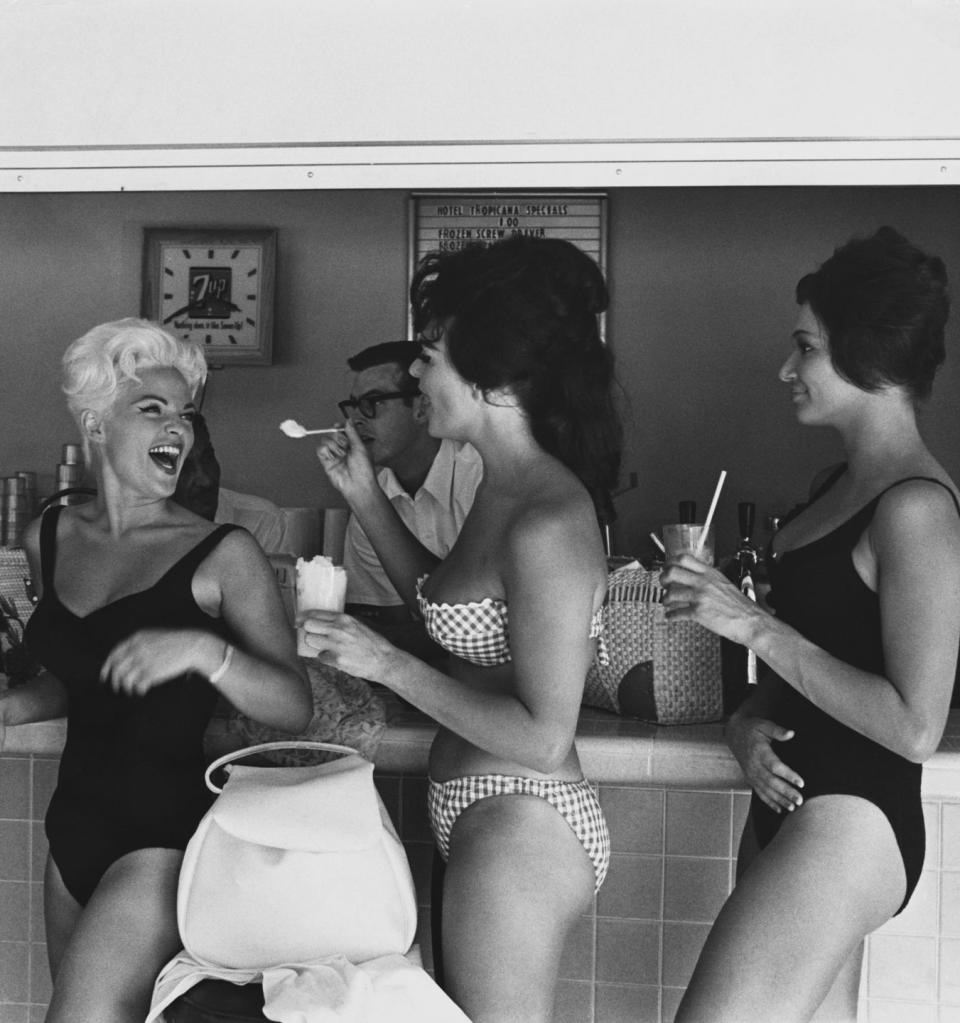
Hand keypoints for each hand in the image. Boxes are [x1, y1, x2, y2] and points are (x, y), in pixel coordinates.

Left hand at [100, 628, 221, 696]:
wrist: (192, 646)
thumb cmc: (176, 642)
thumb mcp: (154, 636)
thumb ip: (138, 644)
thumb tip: (125, 659)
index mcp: (136, 638)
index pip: (114, 654)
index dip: (107, 667)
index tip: (104, 677)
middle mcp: (136, 649)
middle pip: (116, 668)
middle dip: (114, 681)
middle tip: (117, 689)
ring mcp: (143, 661)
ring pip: (124, 679)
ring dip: (126, 688)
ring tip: (132, 691)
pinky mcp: (151, 672)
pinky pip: (137, 686)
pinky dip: (138, 691)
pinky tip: (142, 692)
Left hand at [297, 609, 399, 681]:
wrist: (383, 660)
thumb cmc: (371, 643)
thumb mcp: (357, 625)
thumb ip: (341, 623)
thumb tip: (323, 623)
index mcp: (344, 618)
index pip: (315, 613)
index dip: (303, 617)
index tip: (298, 621)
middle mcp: (338, 629)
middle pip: (308, 625)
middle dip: (306, 630)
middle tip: (309, 634)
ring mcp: (336, 645)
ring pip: (310, 641)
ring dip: (313, 644)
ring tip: (323, 646)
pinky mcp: (336, 659)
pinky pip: (320, 657)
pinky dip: (325, 658)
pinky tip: (334, 658)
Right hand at [315, 419, 378, 499]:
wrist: (357, 485)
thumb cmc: (363, 469)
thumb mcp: (361, 447)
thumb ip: (353, 433)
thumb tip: (348, 421)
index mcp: (353, 444)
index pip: (342, 430)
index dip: (339, 427)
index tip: (338, 426)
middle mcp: (343, 448)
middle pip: (333, 434)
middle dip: (339, 438)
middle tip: (345, 446)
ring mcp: (334, 454)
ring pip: (326, 440)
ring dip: (334, 446)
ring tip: (341, 455)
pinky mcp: (326, 461)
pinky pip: (320, 450)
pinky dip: (326, 451)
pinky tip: (333, 457)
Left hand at [660, 554, 765, 645]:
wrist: (750, 621)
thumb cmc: (740, 605)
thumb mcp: (725, 583)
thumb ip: (709, 578)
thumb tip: (696, 577)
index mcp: (710, 573)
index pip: (684, 558)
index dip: (670, 562)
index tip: (667, 567)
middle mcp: (703, 582)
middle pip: (672, 572)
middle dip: (663, 579)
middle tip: (663, 584)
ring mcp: (700, 596)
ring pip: (671, 593)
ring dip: (665, 599)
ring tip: (666, 602)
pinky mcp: (698, 612)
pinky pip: (677, 612)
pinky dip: (671, 615)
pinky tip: (671, 616)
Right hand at [725, 712, 803, 812]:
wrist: (734, 734)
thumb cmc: (751, 728)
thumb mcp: (763, 725)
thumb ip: (777, 730)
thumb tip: (791, 733)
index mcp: (759, 752)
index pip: (774, 766)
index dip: (788, 775)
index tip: (801, 782)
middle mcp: (754, 765)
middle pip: (771, 781)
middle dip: (786, 792)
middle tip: (800, 800)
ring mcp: (751, 773)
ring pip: (766, 789)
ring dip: (779, 799)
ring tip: (792, 807)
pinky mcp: (749, 778)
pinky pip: (759, 792)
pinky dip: (769, 802)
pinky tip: (779, 809)